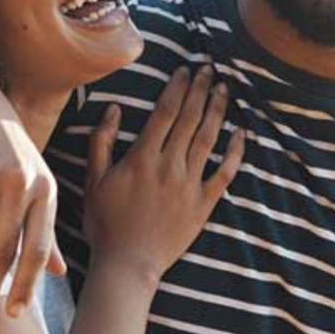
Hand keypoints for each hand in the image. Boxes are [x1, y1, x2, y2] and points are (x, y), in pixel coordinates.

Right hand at [83, 66, 243, 282]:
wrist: (128, 264)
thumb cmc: (105, 224)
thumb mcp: (93, 181)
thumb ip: (102, 143)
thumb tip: (115, 110)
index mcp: (142, 158)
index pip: (165, 112)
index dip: (177, 88)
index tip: (185, 70)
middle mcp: (169, 166)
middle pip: (189, 119)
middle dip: (200, 90)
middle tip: (209, 69)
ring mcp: (189, 184)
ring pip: (208, 138)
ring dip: (217, 110)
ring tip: (224, 89)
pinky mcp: (203, 204)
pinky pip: (225, 172)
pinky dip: (235, 152)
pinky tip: (241, 133)